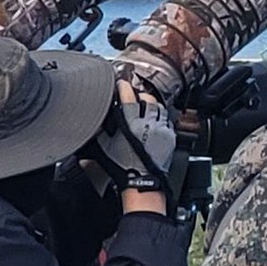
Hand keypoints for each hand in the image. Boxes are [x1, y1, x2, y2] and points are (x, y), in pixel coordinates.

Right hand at [92, 80, 174, 196]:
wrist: (140, 182)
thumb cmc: (122, 167)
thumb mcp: (104, 146)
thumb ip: (100, 129)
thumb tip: (96, 119)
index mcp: (130, 123)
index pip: (128, 97)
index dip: (123, 87)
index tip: (120, 84)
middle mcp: (148, 123)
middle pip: (147, 98)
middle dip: (140, 95)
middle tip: (134, 98)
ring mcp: (161, 130)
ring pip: (159, 108)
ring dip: (152, 106)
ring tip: (145, 109)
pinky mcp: (170, 138)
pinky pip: (167, 121)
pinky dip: (160, 119)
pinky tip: (154, 123)